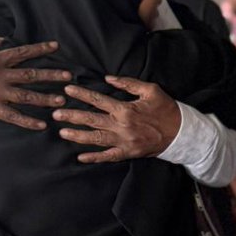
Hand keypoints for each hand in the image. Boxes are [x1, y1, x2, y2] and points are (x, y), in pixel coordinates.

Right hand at [0, 38, 71, 142]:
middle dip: (51, 75)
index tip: (55, 47)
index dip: (39, 49)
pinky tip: (42, 124)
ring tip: (62, 100)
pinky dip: (29, 121)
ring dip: (46, 98)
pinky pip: (15, 116)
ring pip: (27, 96)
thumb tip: (2, 38)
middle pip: (30, 75)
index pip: (21, 52)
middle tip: (69, 76)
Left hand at [53, 75, 180, 162]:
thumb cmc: (166, 109)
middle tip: (55, 114)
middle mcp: (121, 126)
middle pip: (92, 120)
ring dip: (78, 136)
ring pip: (96, 139)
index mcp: (125, 109)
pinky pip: (108, 156)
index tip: (67, 90)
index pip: (98, 100)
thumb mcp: (150, 90)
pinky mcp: (128, 152)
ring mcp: (124, 141)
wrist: (181, 133)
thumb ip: (128, 83)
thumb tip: (108, 78)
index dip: (81, 94)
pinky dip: (94, 157)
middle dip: (72, 116)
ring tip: (62, 132)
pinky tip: (81, 157)